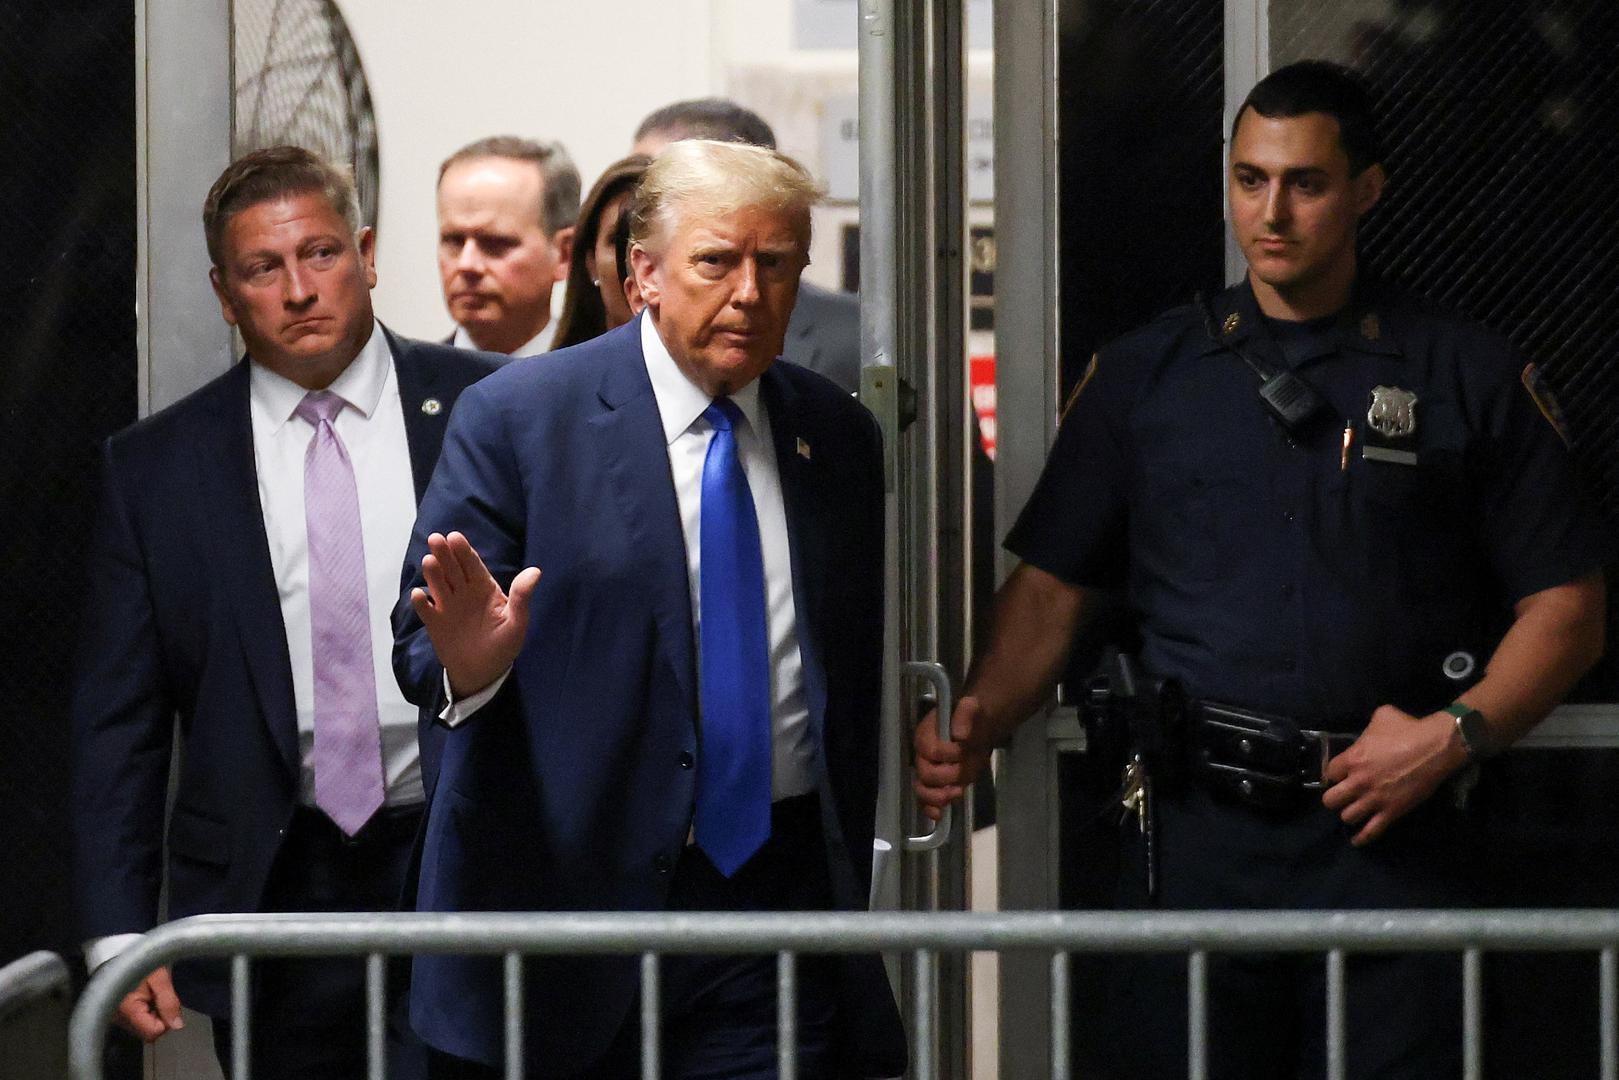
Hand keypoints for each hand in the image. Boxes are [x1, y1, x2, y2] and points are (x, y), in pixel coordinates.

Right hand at [115, 966, 182, 1042]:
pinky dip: (145, 1011)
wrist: (120, 951)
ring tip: (154, 994)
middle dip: (160, 1019)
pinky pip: (136, 1020)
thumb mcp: (159, 978)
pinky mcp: (117, 1013)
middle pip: (147, 1033)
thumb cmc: (141, 962)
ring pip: (143, 1027)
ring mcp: (117, 1018)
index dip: (166, 1021)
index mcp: (129, 1012)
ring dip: (153, 1015)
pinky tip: (146, 997)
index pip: (153, 1032)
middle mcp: (120, 1020)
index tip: (169, 1004)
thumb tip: (177, 1026)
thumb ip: (168, 1002)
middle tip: (162, 996)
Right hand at [410, 531, 540, 697]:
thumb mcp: (517, 622)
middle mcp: (463, 592)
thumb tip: (536, 571)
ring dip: (433, 573)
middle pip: (452, 569)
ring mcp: (448, 606)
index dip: (463, 551)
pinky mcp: (435, 624)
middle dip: (444, 554)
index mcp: (484, 588)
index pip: (472, 565)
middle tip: (436, 539)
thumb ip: (522, 597)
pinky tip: (420, 594)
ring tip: (429, 561)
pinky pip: (427, 610)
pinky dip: (422, 603)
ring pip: (438, 585)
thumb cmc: (504, 645)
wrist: (483, 672)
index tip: (455, 537)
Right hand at [912, 695, 992, 820]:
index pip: (930, 751)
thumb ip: (966, 714)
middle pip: (926, 774)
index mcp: (926, 734)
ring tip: (953, 794)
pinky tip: (939, 814)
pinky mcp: (937, 784)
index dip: (947, 754)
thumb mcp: (972, 708)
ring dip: (938, 796)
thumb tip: (960, 735)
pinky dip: (931, 808)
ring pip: (924, 790)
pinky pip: (927, 800)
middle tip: (963, 772)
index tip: (963, 749)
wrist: (978, 728)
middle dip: (946, 777)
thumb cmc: (972, 718)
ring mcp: (929, 771)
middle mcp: (923, 754)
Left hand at [1321, 704, 1467, 845]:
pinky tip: (1357, 840)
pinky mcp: (1391, 812)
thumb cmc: (1408, 728)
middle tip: (1343, 795)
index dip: (1333, 775)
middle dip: (1334, 798)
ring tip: (1354, 811)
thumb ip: (1368, 727)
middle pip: (1330, 800)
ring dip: (1349, 814)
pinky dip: (1362, 838)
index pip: (1328, 773)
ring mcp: (1374, 799)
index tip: (1339, 776)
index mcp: (1352, 759)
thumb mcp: (1382, 716)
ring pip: (1347, 817)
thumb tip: (1369, 732)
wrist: (1436, 747)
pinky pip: (1371, 831)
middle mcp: (1358, 782)